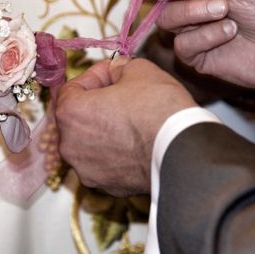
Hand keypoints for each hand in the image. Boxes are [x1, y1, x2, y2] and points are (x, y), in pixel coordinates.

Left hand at [56, 57, 195, 196]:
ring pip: (89, 142)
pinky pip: (104, 161)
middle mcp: (70, 145)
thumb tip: (115, 72)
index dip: (94, 76)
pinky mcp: (106, 186)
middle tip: (121, 93)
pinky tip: (136, 141)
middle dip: (95, 103)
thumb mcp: (138, 69)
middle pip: (76, 117)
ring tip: (130, 119)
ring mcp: (86, 169)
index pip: (71, 88)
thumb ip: (117, 68)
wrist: (184, 151)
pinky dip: (114, 151)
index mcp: (71, 113)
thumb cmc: (159, 109)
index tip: (112, 73)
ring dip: (104, 129)